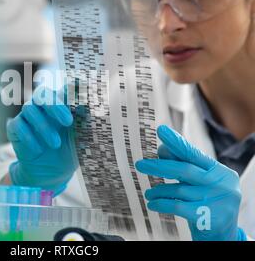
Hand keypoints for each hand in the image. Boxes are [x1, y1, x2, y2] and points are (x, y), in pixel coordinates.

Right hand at [7, 86, 76, 195]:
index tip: (82, 86)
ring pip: (29, 109)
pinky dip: (28, 137)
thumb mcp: (82, 136)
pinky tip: (39, 150)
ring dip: (44, 127)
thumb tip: (90, 103)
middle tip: (68, 122)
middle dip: (55, 106)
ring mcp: (27, 115)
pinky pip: (17, 125)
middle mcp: (43, 104)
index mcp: (62, 102)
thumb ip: (85, 119)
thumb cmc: (70, 148)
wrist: (53, 171)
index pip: (65, 87)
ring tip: (56, 144)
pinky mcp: (15, 128)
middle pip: (43, 93)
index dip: (71, 85)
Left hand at [136, 125, 246, 240]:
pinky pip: (177, 206)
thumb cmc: (208, 202)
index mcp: (218, 170)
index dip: (176, 142)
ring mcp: (216, 200)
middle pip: (184, 169)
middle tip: (140, 165)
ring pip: (178, 190)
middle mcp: (220, 183)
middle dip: (159, 166)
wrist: (224, 233)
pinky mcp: (209, 217)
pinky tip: (153, 204)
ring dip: (158, 191)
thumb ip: (184, 165)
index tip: (161, 131)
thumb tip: (162, 149)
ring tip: (149, 193)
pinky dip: (161, 204)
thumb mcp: (199, 181)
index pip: (193, 153)